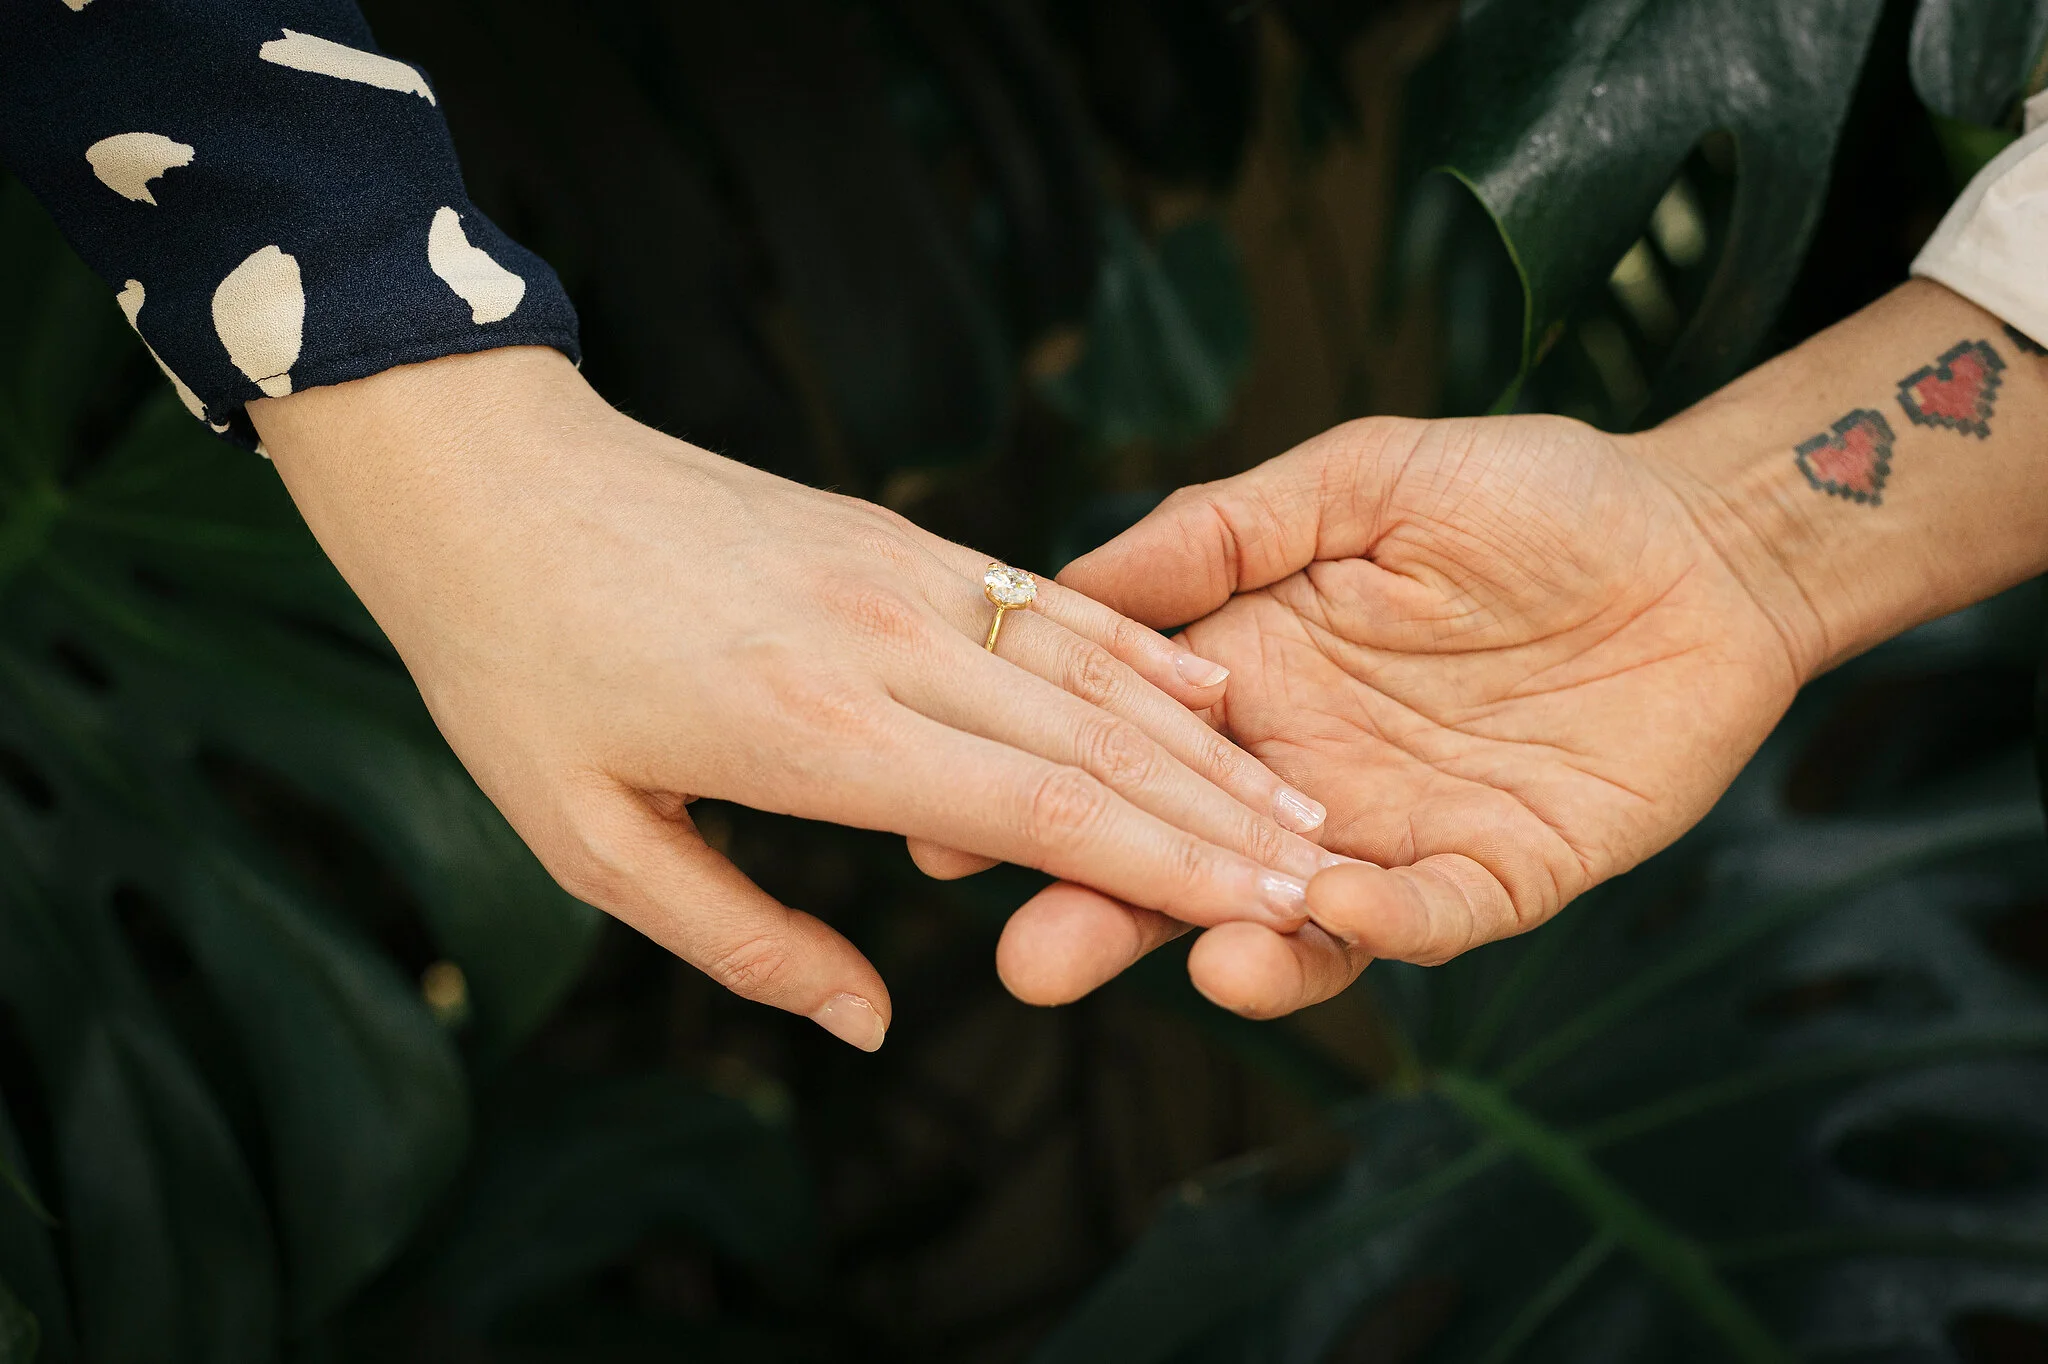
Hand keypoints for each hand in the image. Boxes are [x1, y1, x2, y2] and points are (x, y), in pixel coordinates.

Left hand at [252, 347, 1340, 1049]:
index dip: (1170, 872)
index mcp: (818, 732)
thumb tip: (872, 1020)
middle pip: (1100, 743)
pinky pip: (1047, 605)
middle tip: (1330, 876)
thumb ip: (744, 939)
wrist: (488, 475)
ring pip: (1093, 669)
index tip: (1274, 913)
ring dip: (1203, 744)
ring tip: (1295, 802)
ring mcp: (904, 575)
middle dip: (1223, 820)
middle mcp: (890, 644)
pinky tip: (1201, 692)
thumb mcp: (589, 841)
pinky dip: (1137, 657)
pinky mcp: (897, 538)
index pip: (1045, 811)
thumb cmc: (518, 668)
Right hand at [1011, 412, 1810, 1015]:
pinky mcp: (1501, 873)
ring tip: (1200, 959)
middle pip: (1184, 859)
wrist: (1700, 538)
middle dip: (1107, 914)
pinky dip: (1387, 923)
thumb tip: (1075, 580)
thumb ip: (1221, 532)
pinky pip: (1433, 916)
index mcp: (1251, 678)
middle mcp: (1304, 773)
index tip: (942, 832)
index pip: (1125, 751)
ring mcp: (1397, 832)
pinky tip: (1342, 906)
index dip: (1041, 790)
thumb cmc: (1530, 493)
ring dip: (1242, 947)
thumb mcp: (1359, 478)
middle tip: (1031, 961)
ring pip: (1296, 917)